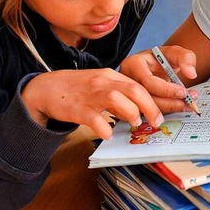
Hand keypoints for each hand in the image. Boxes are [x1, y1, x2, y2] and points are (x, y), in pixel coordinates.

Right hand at [21, 68, 164, 139]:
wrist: (47, 88)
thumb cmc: (78, 88)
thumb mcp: (102, 85)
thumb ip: (120, 95)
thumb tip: (140, 112)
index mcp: (111, 76)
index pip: (139, 84)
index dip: (154, 99)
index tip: (162, 113)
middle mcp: (103, 82)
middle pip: (133, 89)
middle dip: (149, 106)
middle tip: (155, 121)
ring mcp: (90, 95)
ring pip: (116, 98)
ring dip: (130, 112)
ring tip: (135, 123)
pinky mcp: (77, 109)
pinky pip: (94, 118)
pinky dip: (104, 127)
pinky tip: (109, 134)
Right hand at [120, 46, 198, 112]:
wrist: (153, 68)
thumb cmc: (161, 60)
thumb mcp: (174, 53)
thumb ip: (185, 58)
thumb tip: (191, 73)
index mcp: (133, 64)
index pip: (148, 81)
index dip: (167, 89)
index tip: (183, 92)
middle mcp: (127, 79)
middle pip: (147, 98)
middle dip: (170, 103)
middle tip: (188, 103)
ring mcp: (127, 94)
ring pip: (147, 109)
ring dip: (169, 109)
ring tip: (186, 106)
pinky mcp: (131, 105)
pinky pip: (146, 114)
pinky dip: (163, 113)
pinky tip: (176, 109)